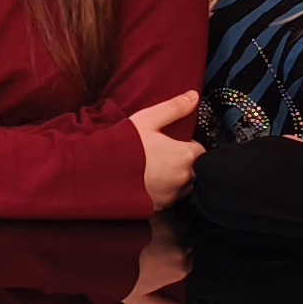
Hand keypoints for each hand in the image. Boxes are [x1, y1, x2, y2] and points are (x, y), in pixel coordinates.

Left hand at [121, 215, 189, 303]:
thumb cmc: (118, 279)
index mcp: (180, 267)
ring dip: (169, 229)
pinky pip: (167, 212)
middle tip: (154, 248)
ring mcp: (170, 227)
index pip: (188, 261)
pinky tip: (147, 222)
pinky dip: (161, 216)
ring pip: (178, 226)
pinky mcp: (158, 213)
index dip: (175, 261)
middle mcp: (180, 246)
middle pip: (186, 243)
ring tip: (150, 234)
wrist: (98, 255)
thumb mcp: (140, 299)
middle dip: (175, 244)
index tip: (160, 260)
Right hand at [129, 93, 201, 211]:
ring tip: (153, 171)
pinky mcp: (161, 207)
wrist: (101, 171)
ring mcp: (173, 195)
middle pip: (194, 170)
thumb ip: (175, 108)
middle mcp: (184, 178)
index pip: (200, 151)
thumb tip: (194, 96)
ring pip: (183, 186)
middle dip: (183, 164)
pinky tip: (147, 183)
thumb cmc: (125, 145)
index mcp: (185, 155)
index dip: (187, 146)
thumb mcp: (149, 119)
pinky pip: (170, 199)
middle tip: (160, 157)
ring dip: (175, 180)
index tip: (172, 144)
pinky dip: (163, 192)